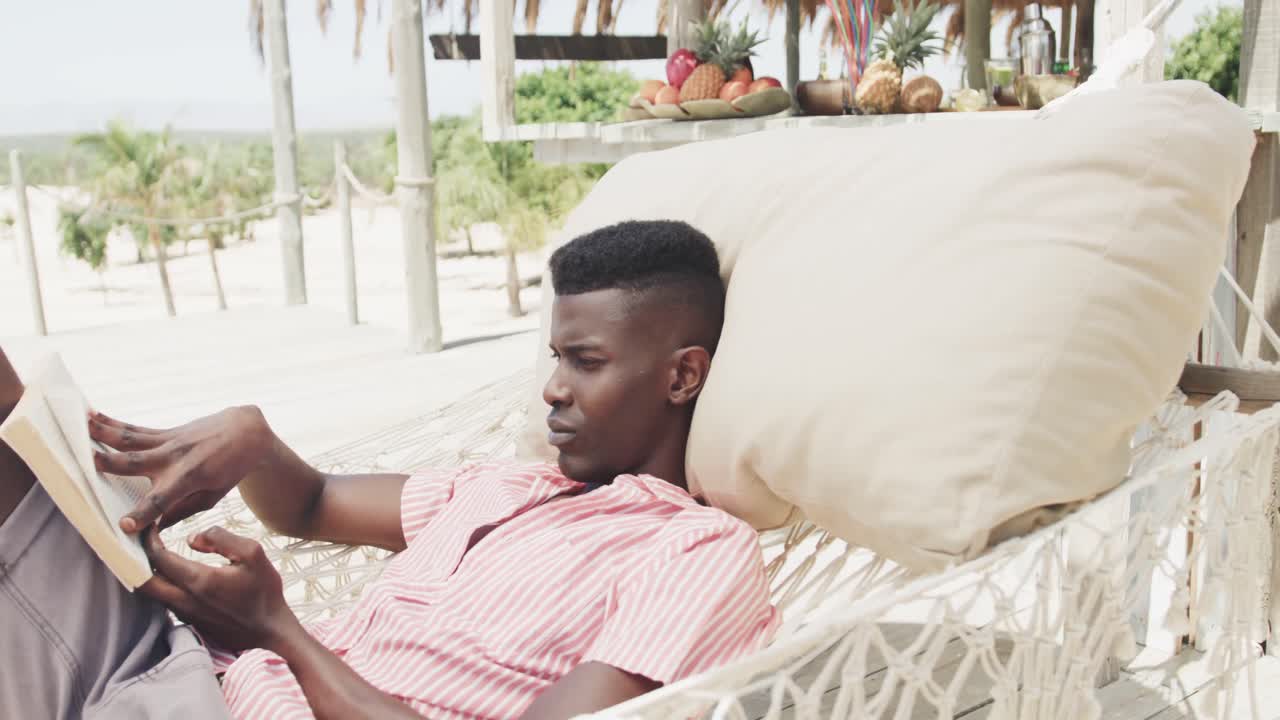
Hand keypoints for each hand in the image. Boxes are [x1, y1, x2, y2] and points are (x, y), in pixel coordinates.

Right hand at [88, 406, 271, 532]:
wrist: (247, 432)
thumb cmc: (231, 469)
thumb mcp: (213, 496)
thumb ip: (181, 510)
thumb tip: (153, 528)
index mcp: (190, 478)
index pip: (162, 500)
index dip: (143, 513)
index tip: (125, 525)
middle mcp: (175, 458)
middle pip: (136, 463)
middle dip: (110, 466)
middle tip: (84, 466)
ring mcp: (169, 442)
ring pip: (130, 439)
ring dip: (103, 433)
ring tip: (78, 427)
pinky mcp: (166, 432)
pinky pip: (136, 429)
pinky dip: (113, 422)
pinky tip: (91, 416)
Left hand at [141, 526, 297, 653]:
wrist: (270, 632)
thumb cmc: (264, 592)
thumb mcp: (253, 554)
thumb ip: (221, 538)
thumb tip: (191, 538)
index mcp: (199, 581)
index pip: (159, 558)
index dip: (150, 539)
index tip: (151, 526)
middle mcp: (185, 600)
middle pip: (142, 580)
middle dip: (137, 558)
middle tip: (142, 541)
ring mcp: (184, 614)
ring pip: (151, 592)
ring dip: (147, 572)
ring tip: (151, 553)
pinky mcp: (188, 622)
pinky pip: (164, 601)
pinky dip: (160, 584)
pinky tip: (168, 573)